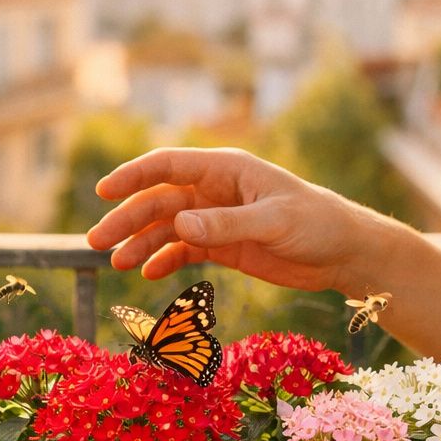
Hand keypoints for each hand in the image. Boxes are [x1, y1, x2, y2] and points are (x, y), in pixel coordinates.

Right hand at [86, 147, 372, 290]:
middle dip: (127, 219)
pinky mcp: (223, 246)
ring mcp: (216, 219)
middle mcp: (214, 190)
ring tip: (117, 263)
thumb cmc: (316, 223)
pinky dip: (164, 261)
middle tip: (96, 241)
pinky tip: (148, 274)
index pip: (168, 165)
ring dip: (140, 244)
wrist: (344, 253)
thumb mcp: (273, 222)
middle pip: (158, 201)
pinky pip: (183, 251)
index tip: (103, 191)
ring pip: (166, 228)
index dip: (133, 175)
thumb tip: (181, 225)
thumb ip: (227, 224)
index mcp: (225, 169)